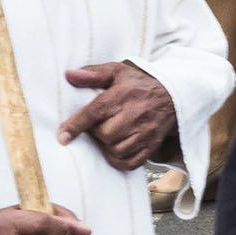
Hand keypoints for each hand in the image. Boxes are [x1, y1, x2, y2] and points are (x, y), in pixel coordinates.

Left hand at [57, 62, 177, 170]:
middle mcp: (135, 114)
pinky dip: (118, 160)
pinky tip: (115, 150)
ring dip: (106, 146)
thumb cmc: (138, 84)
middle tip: (96, 127)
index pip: (95, 112)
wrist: (173, 96)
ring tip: (107, 137)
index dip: (77, 125)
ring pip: (117, 150)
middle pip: (106, 134)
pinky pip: (130, 162)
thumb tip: (68, 75)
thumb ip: (92, 74)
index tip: (63, 136)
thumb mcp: (116, 71)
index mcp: (123, 95)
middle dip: (96, 133)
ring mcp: (146, 132)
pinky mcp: (152, 145)